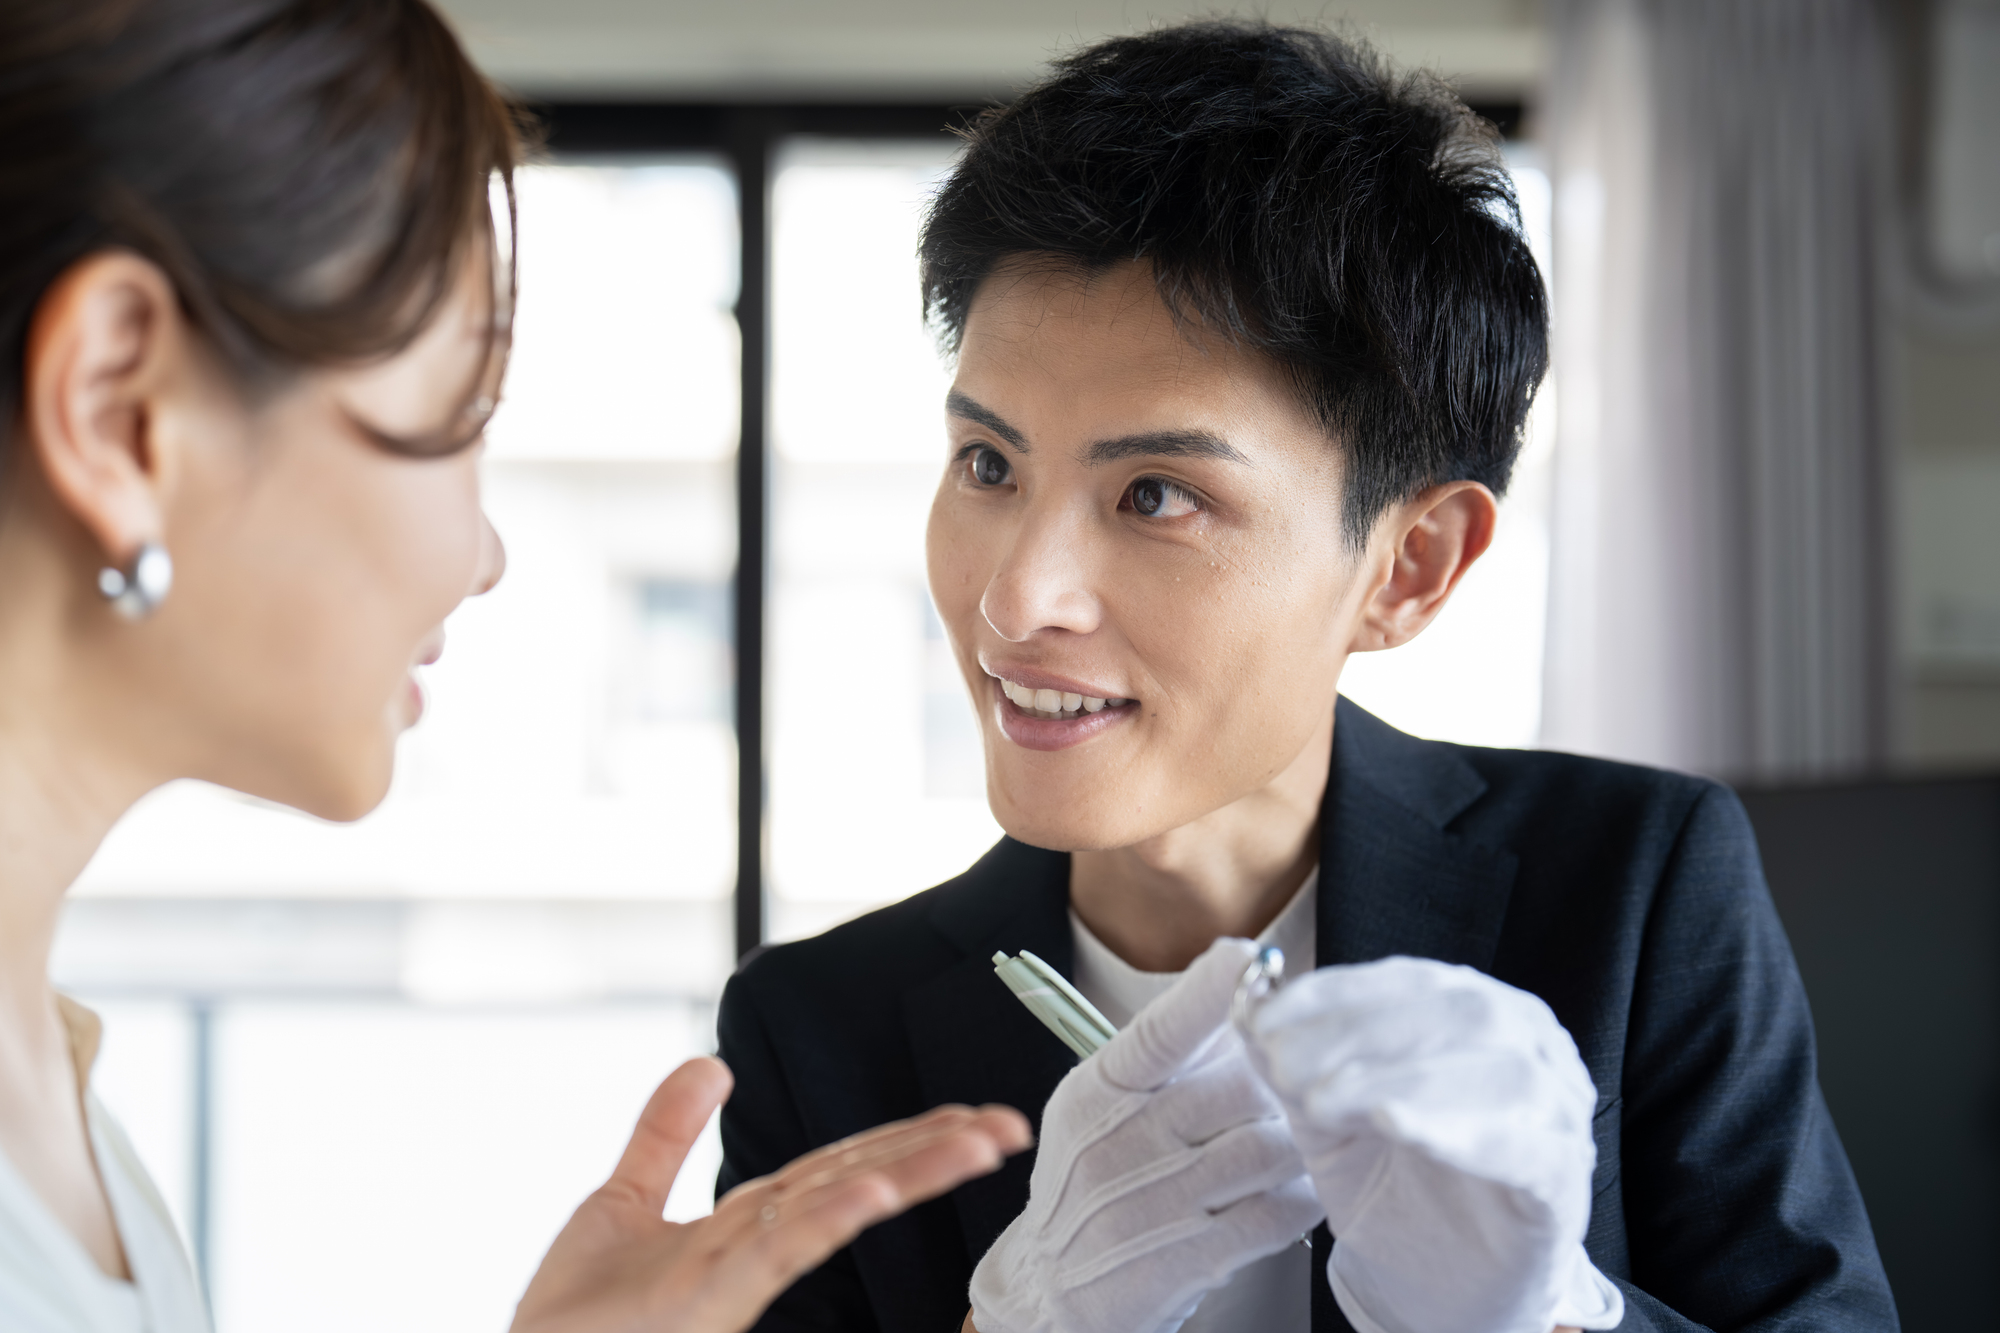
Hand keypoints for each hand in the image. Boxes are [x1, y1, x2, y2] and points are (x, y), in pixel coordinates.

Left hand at [512, 1057, 1031, 1332]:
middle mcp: (752, 1248)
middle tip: (1011, 1123)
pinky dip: (829, 1217)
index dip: (907, 1136)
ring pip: (834, 1208)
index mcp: (742, 1225)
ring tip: (979, 1141)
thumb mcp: (621, 1202)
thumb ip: (668, 1132)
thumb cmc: (569, 1319)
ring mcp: (733, 1276)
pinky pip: (776, 1252)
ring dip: (910, 1173)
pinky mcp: (705, 1301)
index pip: (840, 1165)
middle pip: (857, 1179)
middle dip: (935, 1150)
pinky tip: (876, 1189)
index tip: (973, 1113)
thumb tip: (713, 1063)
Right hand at [969, 938, 1323, 1332]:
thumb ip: (1166, 1055)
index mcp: (1098, 1092)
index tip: (1251, 959)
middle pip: (1238, 1088)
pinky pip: (1272, 1215)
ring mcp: (1152, 1203)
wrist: (1051, 1285)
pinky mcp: (1183, 1259)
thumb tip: (1243, 988)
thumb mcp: (1102, 1105)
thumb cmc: (1093, 1178)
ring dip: (1301, 1142)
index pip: (1161, 1032)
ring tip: (1309, 1138)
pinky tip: (1303, 1189)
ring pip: (1267, 1149)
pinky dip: (1301, 1198)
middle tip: (1304, 1081)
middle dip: (1284, 1082)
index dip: (1209, 994)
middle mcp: (1121, 1142)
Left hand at [1242, 957, 1622, 1332]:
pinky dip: (1456, 1129)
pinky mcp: (1563, 1185)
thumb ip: (1295, 1066)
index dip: (1333, 993)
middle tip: (1283, 1063)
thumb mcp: (1328, 1120)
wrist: (1441, 1291)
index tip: (1264, 1017)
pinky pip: (1524, 1149)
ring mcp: (1558, 1115)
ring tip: (1322, 1101)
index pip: (1409, 980)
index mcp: (1476, 1013)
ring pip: (1497, 1070)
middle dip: (1359, 1031)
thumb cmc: (1393, 1189)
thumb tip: (1248, 1009)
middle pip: (1458, 1011)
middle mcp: (1531, 1049)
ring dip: (1397, 1076)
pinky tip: (1395, 1125)